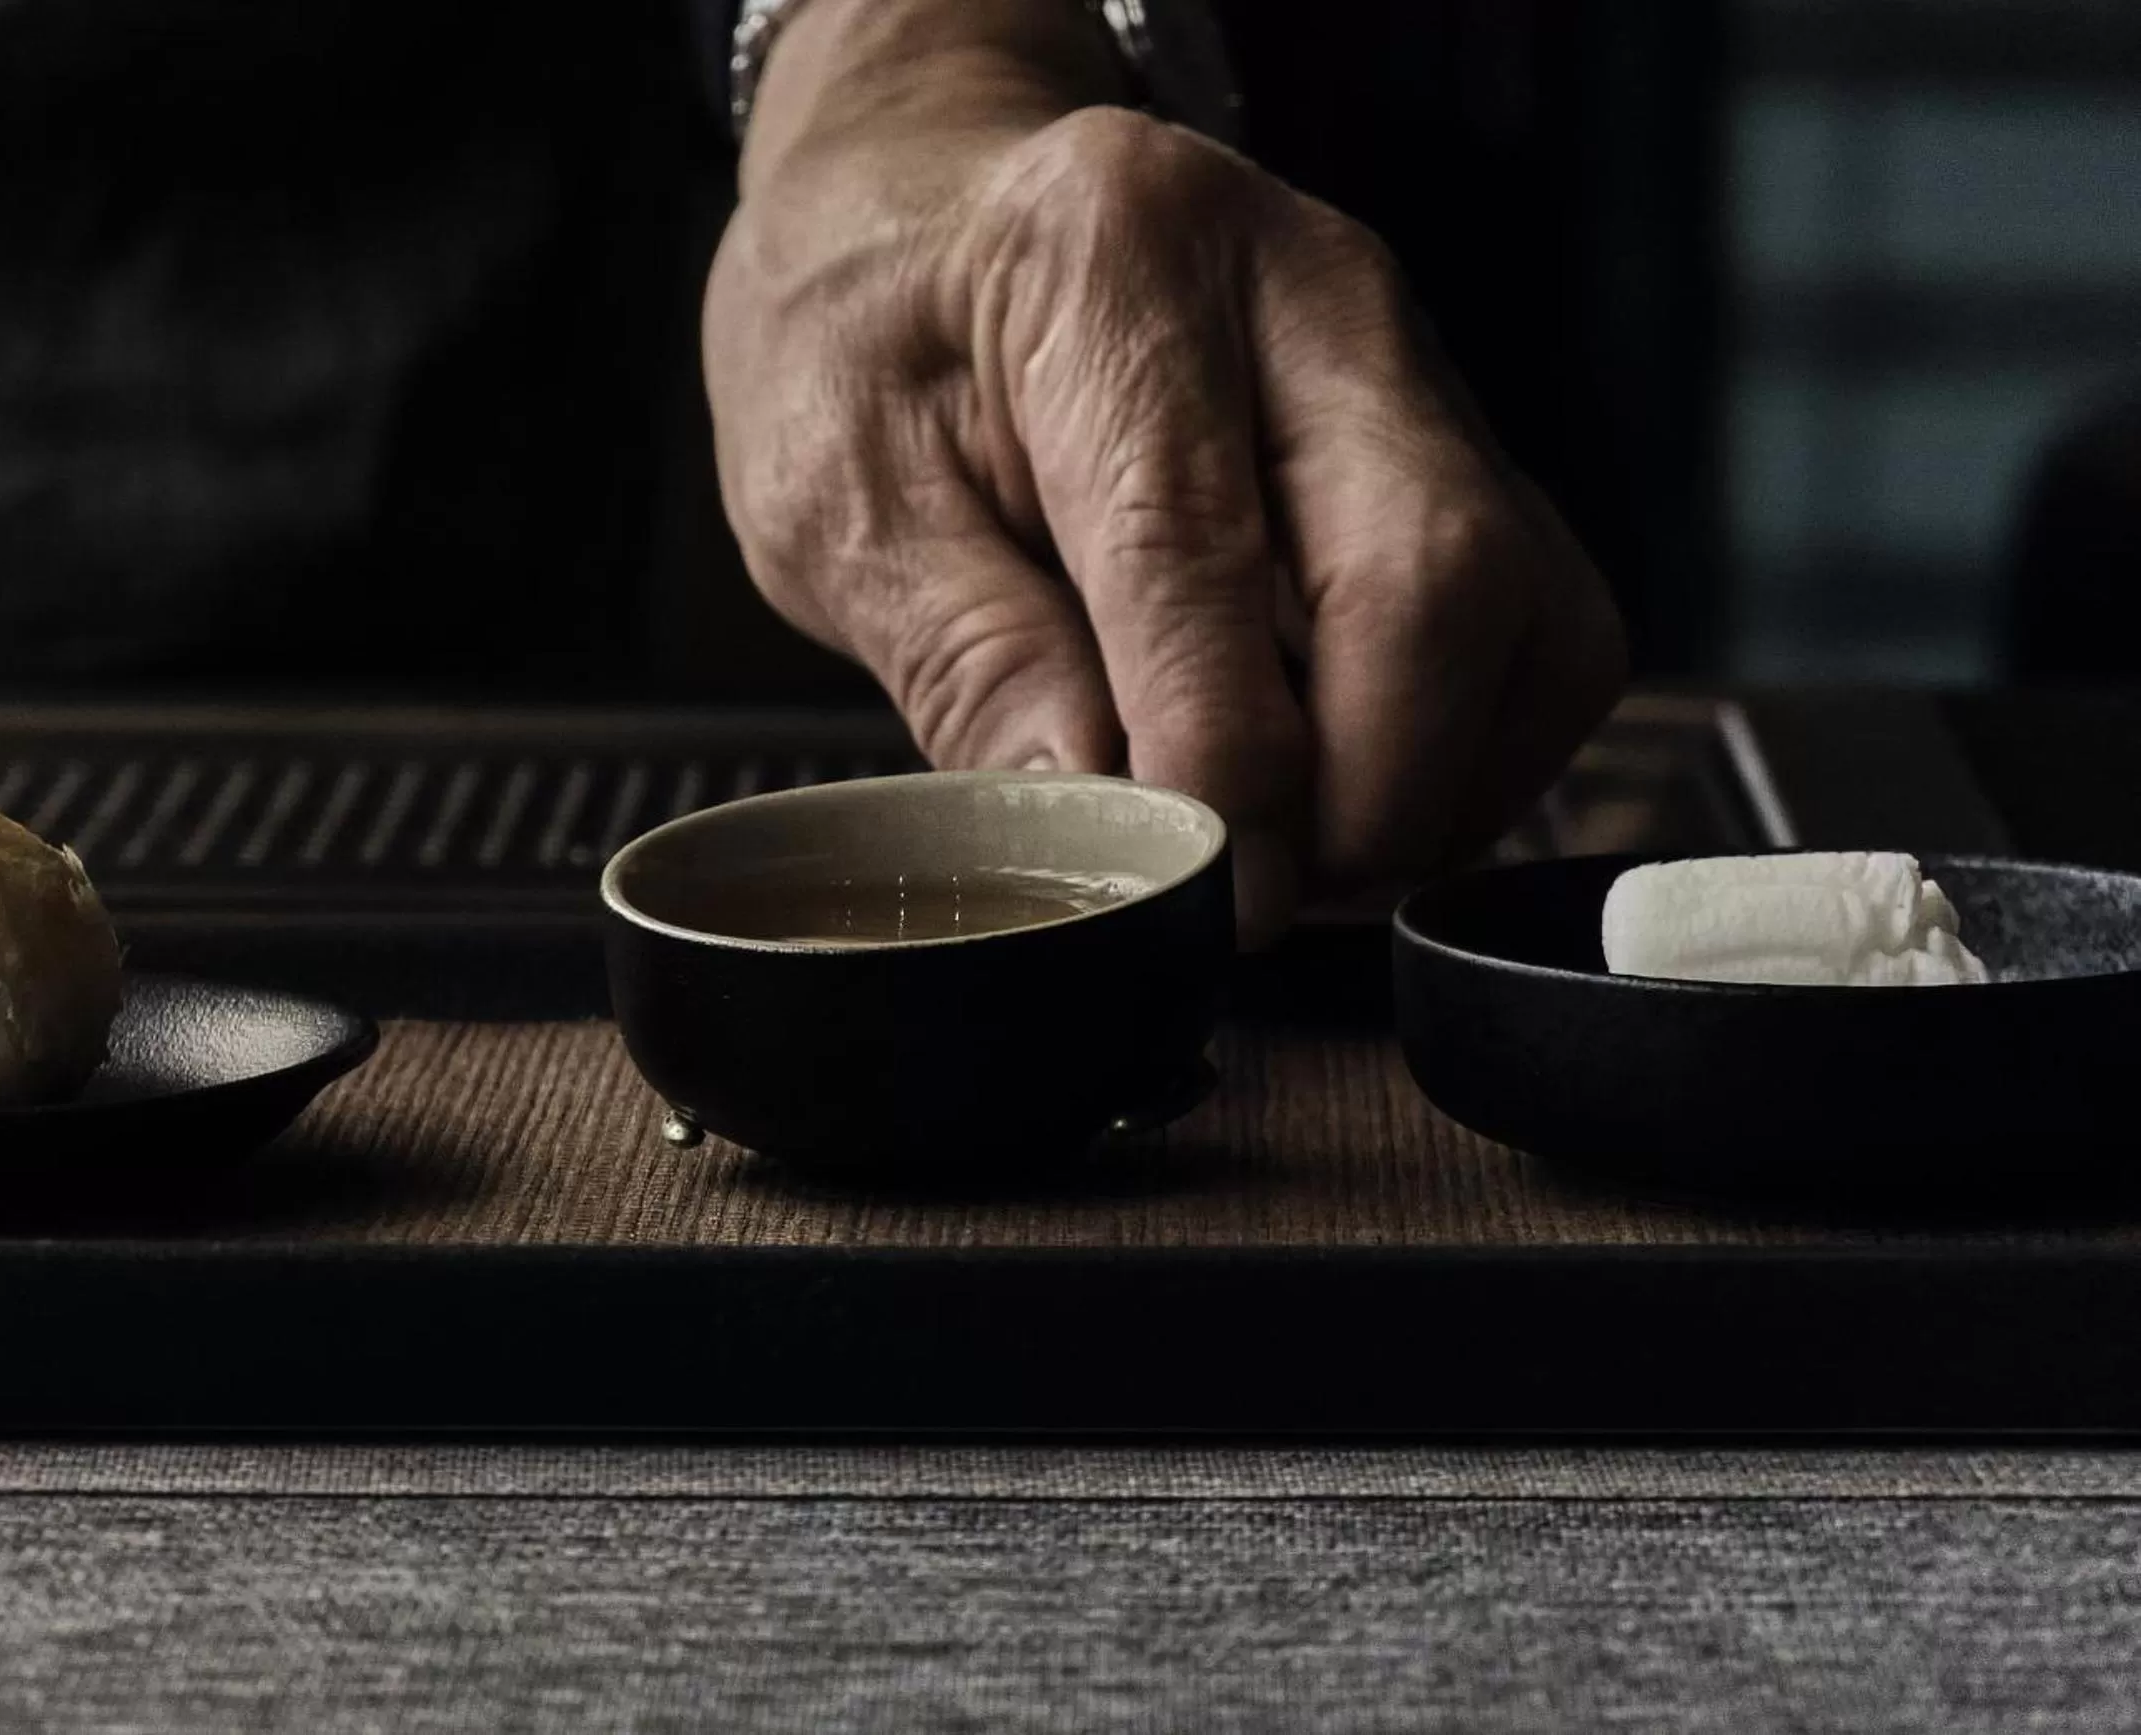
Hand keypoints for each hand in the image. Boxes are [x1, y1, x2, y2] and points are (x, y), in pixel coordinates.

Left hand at [702, 0, 1626, 944]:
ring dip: (1428, 790)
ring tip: (1290, 844)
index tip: (1197, 902)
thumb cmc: (867, 348)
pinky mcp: (1461, 444)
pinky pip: (1544, 636)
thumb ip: (971, 666)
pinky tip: (1340, 782)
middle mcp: (1308, 289)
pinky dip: (1464, 755)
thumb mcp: (838, 504)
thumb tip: (1109, 832)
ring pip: (1529, 619)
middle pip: (1436, 575)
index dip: (1220, 773)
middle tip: (1250, 895)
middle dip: (1361, 793)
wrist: (931, 229)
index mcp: (1116, 263)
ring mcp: (1410, 362)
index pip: (1203, 555)